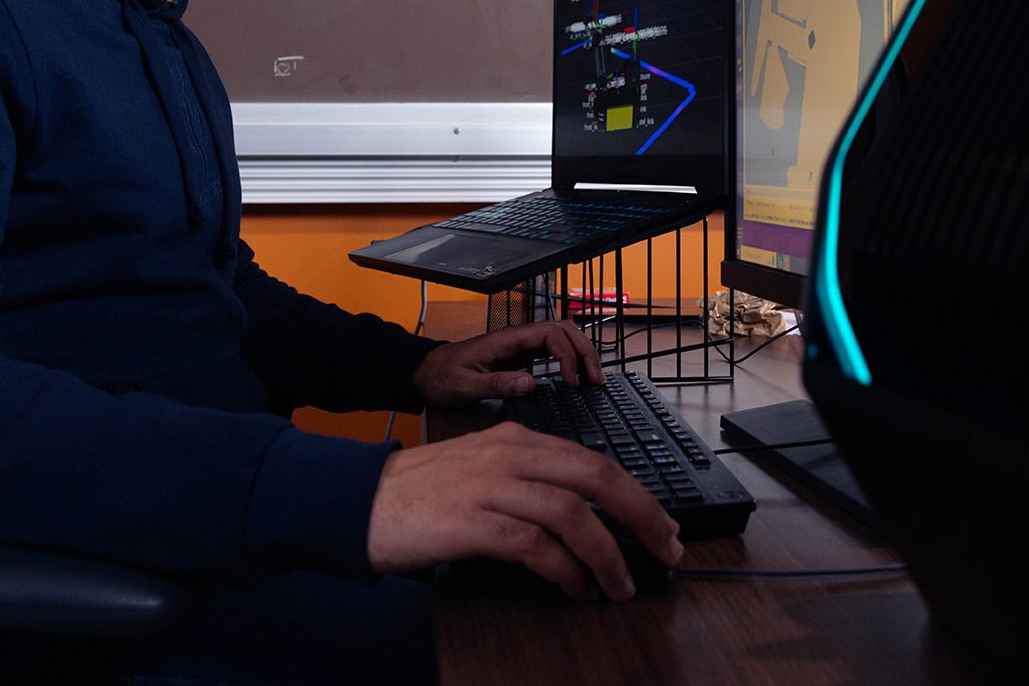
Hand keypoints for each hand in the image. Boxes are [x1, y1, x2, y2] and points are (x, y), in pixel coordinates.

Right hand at [367, 421, 682, 600]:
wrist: (360, 500)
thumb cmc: (422, 492)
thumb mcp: (482, 468)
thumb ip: (529, 479)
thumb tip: (583, 515)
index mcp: (517, 440)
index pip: (594, 458)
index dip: (637, 493)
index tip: (663, 524)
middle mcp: (508, 455)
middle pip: (595, 475)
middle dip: (641, 514)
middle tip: (668, 548)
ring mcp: (489, 486)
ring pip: (570, 512)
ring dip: (606, 553)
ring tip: (621, 585)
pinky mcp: (469, 521)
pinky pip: (533, 545)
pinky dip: (564, 570)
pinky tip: (576, 588)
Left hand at [411, 319, 602, 407]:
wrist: (426, 373)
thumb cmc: (442, 377)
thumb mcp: (465, 386)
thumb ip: (497, 384)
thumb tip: (531, 383)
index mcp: (506, 340)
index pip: (550, 334)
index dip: (567, 356)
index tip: (572, 383)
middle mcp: (517, 338)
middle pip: (564, 330)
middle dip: (584, 351)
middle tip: (596, 380)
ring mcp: (520, 345)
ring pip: (562, 337)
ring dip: (581, 353)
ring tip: (593, 379)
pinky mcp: (520, 355)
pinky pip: (553, 349)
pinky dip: (571, 360)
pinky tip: (577, 378)